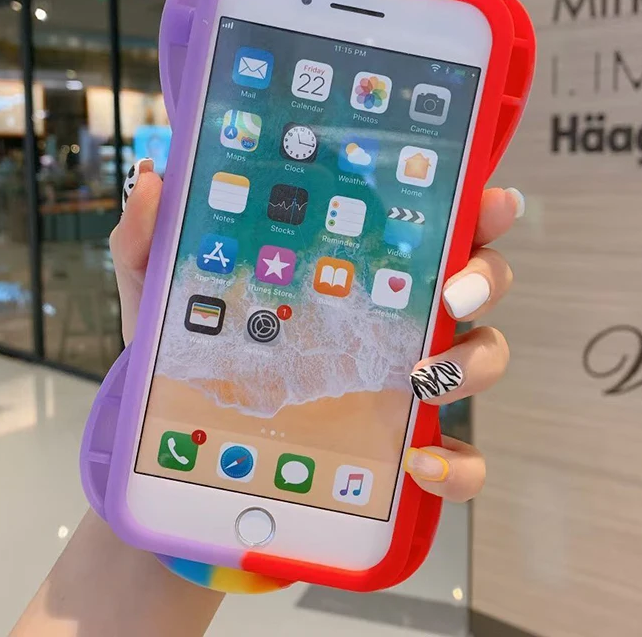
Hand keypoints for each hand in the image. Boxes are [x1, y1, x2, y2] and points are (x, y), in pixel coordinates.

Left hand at [111, 160, 522, 503]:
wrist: (189, 447)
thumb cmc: (193, 355)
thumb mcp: (166, 292)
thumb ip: (153, 237)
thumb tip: (152, 177)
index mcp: (357, 269)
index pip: (431, 225)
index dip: (475, 208)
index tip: (489, 200)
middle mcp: (397, 318)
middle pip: (480, 282)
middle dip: (487, 278)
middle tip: (452, 291)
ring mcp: (408, 383)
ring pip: (485, 358)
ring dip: (474, 363)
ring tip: (424, 377)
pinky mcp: (404, 448)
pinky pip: (463, 458)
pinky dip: (460, 463)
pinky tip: (421, 464)